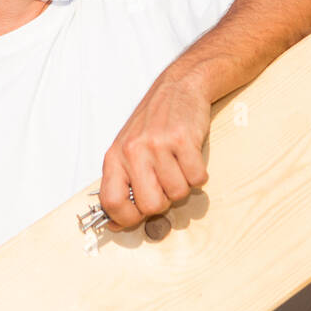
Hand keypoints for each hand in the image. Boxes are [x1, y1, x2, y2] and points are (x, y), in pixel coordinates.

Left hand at [99, 71, 210, 229]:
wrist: (178, 87)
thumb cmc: (152, 122)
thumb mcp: (127, 149)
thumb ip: (121, 183)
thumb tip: (114, 222)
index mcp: (115, 157)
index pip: (112, 202)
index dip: (126, 218)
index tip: (137, 217)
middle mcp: (133, 151)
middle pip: (150, 205)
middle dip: (163, 202)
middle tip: (165, 184)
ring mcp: (158, 145)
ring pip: (177, 194)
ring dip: (183, 185)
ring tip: (178, 164)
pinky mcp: (183, 140)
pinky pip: (197, 179)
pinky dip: (198, 174)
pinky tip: (191, 157)